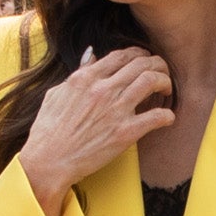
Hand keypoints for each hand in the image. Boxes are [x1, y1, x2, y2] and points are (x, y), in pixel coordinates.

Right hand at [20, 46, 174, 215]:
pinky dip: (167, 115)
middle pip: (141, 63)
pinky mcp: (124, 133)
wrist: (48, 161)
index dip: (139, 54)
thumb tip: (91, 54)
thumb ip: (77, 72)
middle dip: (157, 65)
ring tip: (166, 90)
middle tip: (161, 73)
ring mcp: (115, 110)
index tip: (144, 61)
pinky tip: (167, 118)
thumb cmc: (48, 131)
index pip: (121, 55)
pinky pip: (157, 116)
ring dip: (165, 82)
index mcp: (86, 78)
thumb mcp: (57, 93)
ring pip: (152, 81)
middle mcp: (102, 89)